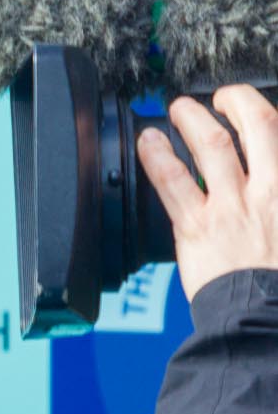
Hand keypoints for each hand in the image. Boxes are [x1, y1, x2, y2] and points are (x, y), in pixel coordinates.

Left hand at [138, 85, 277, 301]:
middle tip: (223, 96)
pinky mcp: (197, 225)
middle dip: (238, 100)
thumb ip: (277, 202)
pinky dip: (157, 155)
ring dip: (193, 117)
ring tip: (180, 107)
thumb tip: (269, 188)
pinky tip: (148, 140)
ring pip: (211, 143)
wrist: (265, 317)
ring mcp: (231, 204)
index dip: (270, 117)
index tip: (258, 112)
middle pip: (257, 124)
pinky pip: (171, 179)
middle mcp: (270, 189)